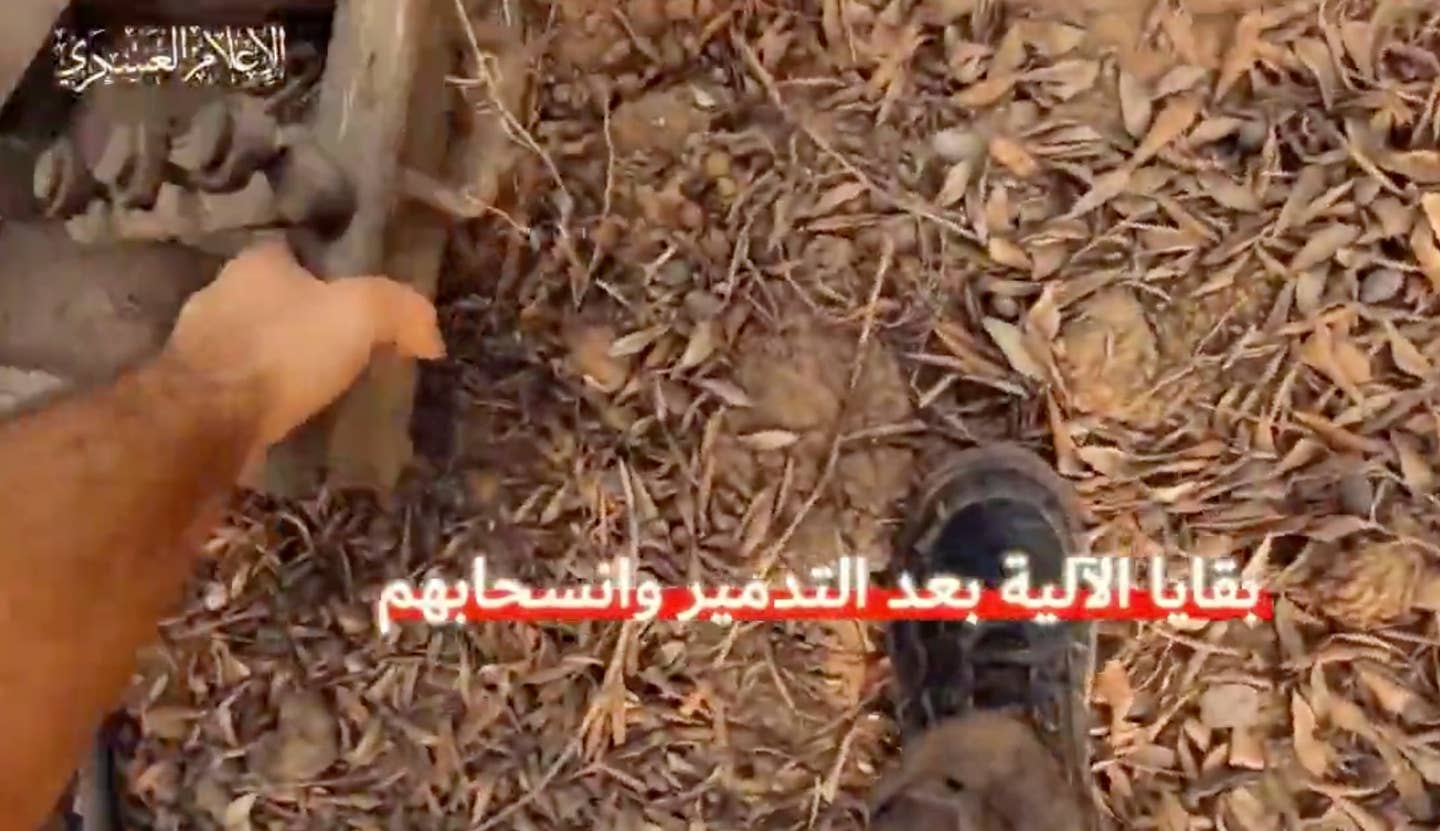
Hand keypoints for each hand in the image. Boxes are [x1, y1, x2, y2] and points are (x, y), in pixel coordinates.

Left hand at [164, 239, 444, 450]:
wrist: (206, 418)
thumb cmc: (283, 351)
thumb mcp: (361, 314)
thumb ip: (401, 310)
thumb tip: (431, 335)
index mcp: (255, 262)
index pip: (294, 253)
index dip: (327, 275)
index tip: (354, 306)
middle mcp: (218, 293)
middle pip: (272, 299)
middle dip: (301, 320)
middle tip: (341, 350)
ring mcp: (196, 343)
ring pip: (250, 342)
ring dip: (277, 360)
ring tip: (313, 387)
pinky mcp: (189, 390)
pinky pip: (234, 383)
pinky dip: (258, 393)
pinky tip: (280, 412)